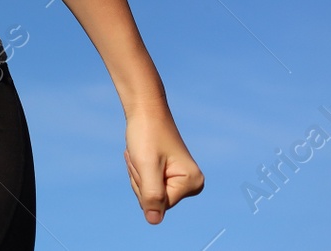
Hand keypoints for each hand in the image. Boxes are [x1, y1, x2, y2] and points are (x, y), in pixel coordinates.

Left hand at [124, 107, 204, 222]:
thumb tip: (153, 220)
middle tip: (141, 156)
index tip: (144, 161)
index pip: (160, 203)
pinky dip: (138, 171)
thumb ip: (151, 194)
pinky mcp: (170, 175)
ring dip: (137, 173)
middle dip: (139, 179)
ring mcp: (181, 179)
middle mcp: (192, 183)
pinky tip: (141, 155)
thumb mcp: (146, 166)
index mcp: (192, 182)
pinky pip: (147, 184)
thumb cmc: (146, 134)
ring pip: (148, 192)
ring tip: (141, 153)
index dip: (144, 184)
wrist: (145, 110)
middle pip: (154, 199)